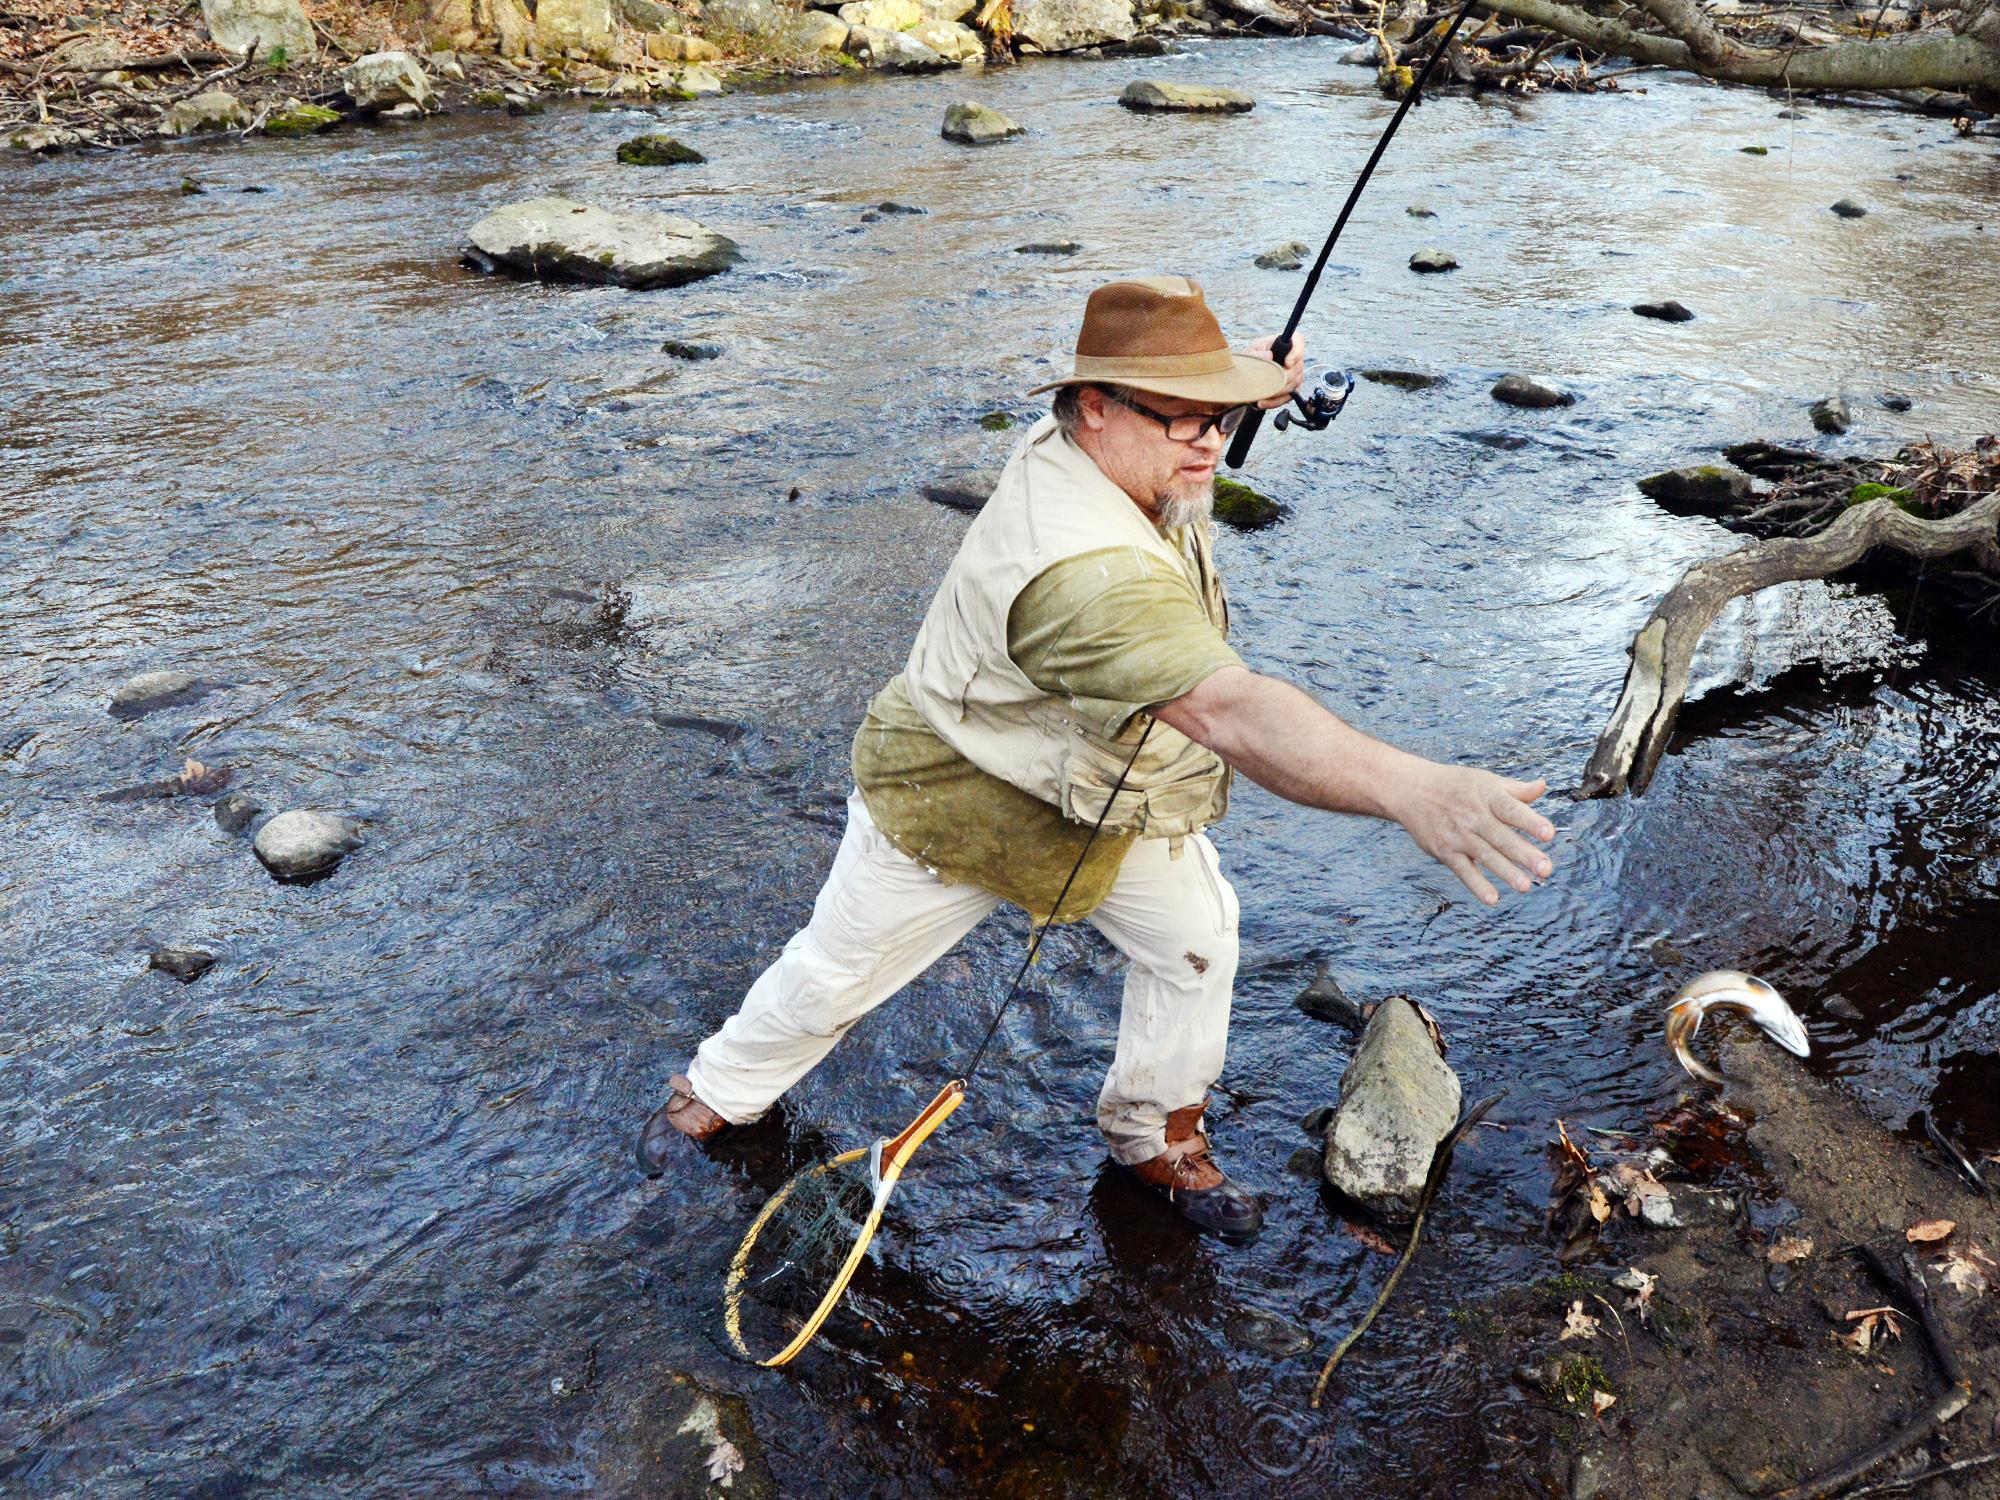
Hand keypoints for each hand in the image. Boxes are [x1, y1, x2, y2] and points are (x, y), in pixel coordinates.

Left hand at [1244, 332, 1305, 409]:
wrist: (1245, 376)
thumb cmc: (1250, 360)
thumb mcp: (1250, 353)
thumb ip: (1257, 353)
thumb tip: (1269, 355)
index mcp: (1283, 344)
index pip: (1298, 341)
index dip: (1296, 352)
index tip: (1287, 363)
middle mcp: (1293, 358)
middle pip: (1298, 367)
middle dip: (1284, 377)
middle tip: (1269, 383)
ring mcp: (1295, 373)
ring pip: (1294, 383)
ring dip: (1278, 391)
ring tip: (1262, 394)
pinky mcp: (1292, 388)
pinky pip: (1289, 396)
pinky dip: (1275, 401)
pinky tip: (1262, 402)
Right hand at [1387, 762, 1555, 906]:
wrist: (1411, 789)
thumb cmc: (1455, 785)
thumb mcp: (1486, 781)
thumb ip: (1516, 790)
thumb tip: (1543, 786)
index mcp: (1488, 796)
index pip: (1512, 809)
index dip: (1530, 822)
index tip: (1549, 834)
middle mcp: (1474, 816)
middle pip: (1502, 837)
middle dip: (1524, 854)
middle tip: (1545, 869)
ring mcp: (1458, 835)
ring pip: (1485, 855)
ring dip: (1506, 872)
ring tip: (1525, 886)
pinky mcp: (1444, 851)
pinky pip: (1463, 870)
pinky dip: (1476, 885)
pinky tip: (1492, 899)